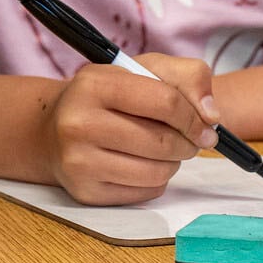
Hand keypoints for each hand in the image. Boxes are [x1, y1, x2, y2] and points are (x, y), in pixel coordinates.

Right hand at [38, 53, 218, 204]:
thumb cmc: (107, 97)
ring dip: (173, 163)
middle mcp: (79, 123)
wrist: (51, 129)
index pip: (166, 102)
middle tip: (189, 139)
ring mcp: (78, 161)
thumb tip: (211, 116)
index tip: (206, 125)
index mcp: (95, 84)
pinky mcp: (85, 192)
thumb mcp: (142, 69)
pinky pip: (145, 193)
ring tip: (162, 150)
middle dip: (188, 143)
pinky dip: (155, 180)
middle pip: (163, 142)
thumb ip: (187, 77)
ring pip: (157, 172)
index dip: (195, 116)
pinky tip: (142, 165)